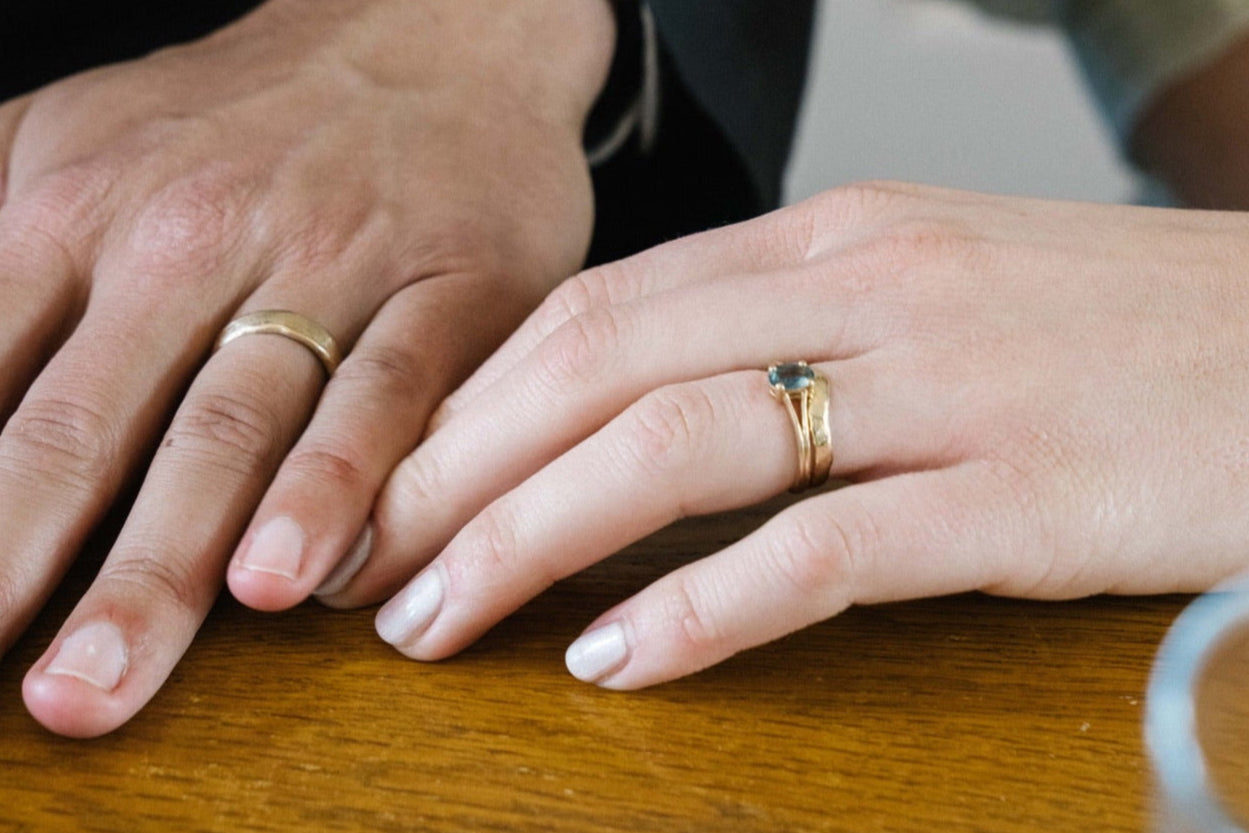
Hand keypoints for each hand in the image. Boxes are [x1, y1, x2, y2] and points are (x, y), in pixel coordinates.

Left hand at [5, 0, 613, 735]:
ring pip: (230, 426)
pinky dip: (339, 488)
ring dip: (164, 560)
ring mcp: (324, 263)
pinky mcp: (446, 287)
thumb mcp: (72, 139)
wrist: (432, 34)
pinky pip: (389, 397)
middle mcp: (186, 238)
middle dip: (24, 568)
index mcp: (76, 205)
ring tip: (107, 672)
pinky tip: (304, 580)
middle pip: (84, 426)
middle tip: (8, 694)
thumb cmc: (247, 119)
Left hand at [335, 181, 1248, 687]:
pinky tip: (614, 663)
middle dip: (458, 473)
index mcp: (835, 236)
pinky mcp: (1017, 496)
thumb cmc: (1108, 328)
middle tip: (369, 568)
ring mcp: (943, 388)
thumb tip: (635, 411)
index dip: (472, 402)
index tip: (396, 483)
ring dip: (531, 540)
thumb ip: (784, 332)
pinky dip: (700, 611)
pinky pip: (821, 553)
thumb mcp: (929, 289)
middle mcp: (868, 289)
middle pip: (599, 370)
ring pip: (678, 450)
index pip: (597, 307)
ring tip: (439, 622)